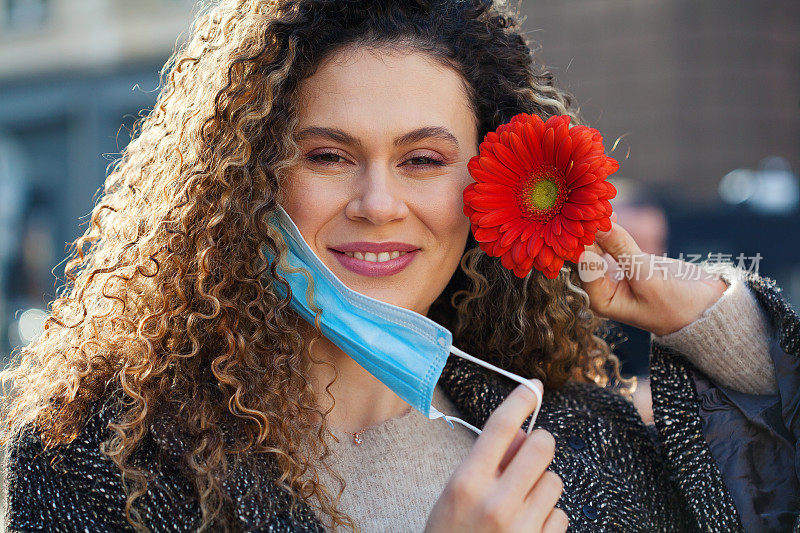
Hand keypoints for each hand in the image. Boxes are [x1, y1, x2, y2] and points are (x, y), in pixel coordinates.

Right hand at [424, 380, 567, 532]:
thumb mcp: (454, 496)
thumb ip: (485, 463)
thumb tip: (519, 433)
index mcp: (466, 483)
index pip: (500, 427)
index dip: (520, 400)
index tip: (532, 387)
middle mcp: (496, 502)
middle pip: (540, 446)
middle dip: (539, 445)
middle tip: (529, 454)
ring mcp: (522, 528)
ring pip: (554, 481)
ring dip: (542, 487)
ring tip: (520, 505)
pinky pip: (561, 516)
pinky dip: (548, 519)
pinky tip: (527, 528)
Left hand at [578, 212, 727, 335]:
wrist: (704, 306)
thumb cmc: (675, 303)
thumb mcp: (647, 276)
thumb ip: (622, 250)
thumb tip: (600, 226)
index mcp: (600, 299)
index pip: (584, 266)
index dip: (585, 242)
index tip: (588, 219)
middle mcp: (600, 287)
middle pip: (587, 255)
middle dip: (589, 232)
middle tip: (591, 207)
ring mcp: (610, 273)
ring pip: (597, 246)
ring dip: (598, 228)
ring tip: (600, 206)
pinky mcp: (623, 260)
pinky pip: (611, 242)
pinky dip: (610, 229)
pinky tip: (609, 213)